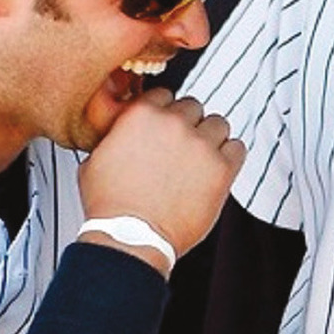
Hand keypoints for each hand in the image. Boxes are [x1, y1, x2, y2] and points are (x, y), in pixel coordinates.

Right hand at [79, 90, 243, 263]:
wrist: (130, 237)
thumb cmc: (110, 205)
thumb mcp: (96, 158)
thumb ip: (117, 135)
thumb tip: (123, 132)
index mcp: (142, 114)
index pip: (166, 96)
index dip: (165, 115)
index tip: (165, 130)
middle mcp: (174, 123)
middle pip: (194, 108)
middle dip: (188, 127)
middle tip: (181, 151)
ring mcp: (200, 144)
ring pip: (219, 124)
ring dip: (211, 140)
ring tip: (199, 162)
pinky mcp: (222, 168)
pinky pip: (238, 148)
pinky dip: (230, 158)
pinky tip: (216, 172)